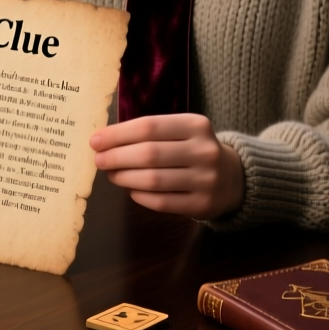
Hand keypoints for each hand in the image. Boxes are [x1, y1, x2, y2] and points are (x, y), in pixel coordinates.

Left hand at [90, 113, 244, 218]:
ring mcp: (206, 180)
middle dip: (117, 157)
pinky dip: (141, 196)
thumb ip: (150, 133)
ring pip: (153, 180)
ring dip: (125, 178)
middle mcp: (204, 151)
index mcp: (196, 125)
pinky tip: (131, 190)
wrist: (233, 178)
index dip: (118, 134)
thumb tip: (105, 140)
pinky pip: (162, 202)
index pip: (149, 127)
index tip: (95, 140)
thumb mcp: (182, 132)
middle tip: (99, 160)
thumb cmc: (193, 150)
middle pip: (149, 154)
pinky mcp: (203, 204)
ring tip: (111, 175)